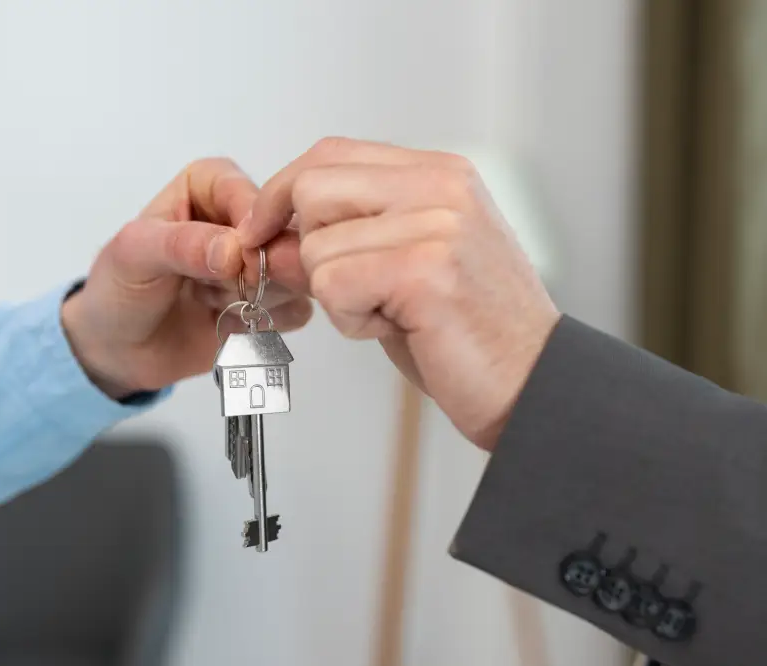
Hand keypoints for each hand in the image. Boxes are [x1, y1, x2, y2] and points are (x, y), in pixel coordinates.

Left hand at [62, 158, 311, 398]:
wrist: (117, 351)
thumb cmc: (117, 291)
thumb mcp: (134, 256)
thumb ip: (181, 245)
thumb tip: (233, 251)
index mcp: (207, 186)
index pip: (249, 194)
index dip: (250, 228)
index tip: (236, 260)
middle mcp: (240, 219)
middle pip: (283, 234)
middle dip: (259, 269)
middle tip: (225, 290)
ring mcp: (258, 263)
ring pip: (293, 274)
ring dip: (256, 298)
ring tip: (211, 304)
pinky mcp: (269, 303)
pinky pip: (295, 310)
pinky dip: (263, 324)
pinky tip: (224, 324)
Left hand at [238, 138, 559, 450]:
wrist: (532, 386)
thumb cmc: (466, 332)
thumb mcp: (399, 269)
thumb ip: (339, 243)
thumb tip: (266, 240)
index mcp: (439, 174)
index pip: (330, 154)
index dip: (281, 192)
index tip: (260, 232)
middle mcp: (440, 186)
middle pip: (311, 187)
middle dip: (305, 247)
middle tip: (347, 291)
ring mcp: (436, 224)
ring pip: (316, 246)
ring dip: (337, 296)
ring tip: (391, 315)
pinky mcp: (425, 269)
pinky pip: (333, 284)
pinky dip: (350, 320)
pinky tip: (395, 329)